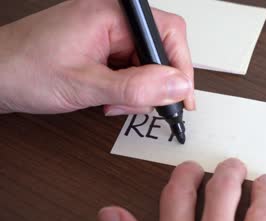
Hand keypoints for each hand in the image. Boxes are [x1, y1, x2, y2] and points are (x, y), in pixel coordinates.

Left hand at [0, 0, 194, 114]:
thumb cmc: (23, 70)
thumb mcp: (86, 85)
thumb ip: (136, 87)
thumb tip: (178, 86)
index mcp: (110, 13)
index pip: (167, 32)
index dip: (180, 67)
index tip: (182, 97)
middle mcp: (110, 16)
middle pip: (158, 48)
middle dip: (154, 82)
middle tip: (139, 103)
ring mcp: (105, 29)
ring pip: (145, 60)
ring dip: (138, 88)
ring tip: (112, 101)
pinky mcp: (100, 42)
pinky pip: (129, 64)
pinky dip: (126, 85)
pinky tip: (108, 95)